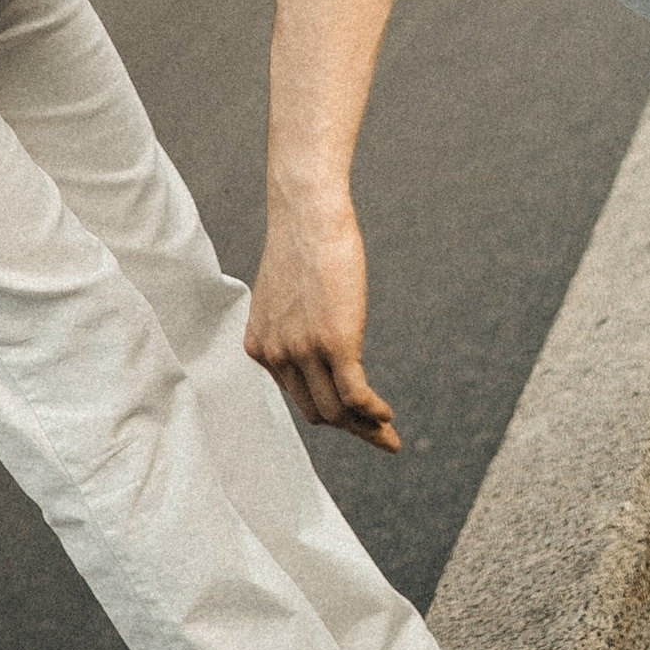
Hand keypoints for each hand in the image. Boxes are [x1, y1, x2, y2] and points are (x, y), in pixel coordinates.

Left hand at [246, 197, 400, 449]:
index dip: (329, 412)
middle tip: (379, 437)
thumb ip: (294, 326)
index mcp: (260, 346)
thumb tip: (317, 345)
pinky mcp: (334, 342)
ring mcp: (303, 351)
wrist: (308, 213)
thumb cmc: (304, 244)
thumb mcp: (288, 294)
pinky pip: (355, 395)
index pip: (297, 396)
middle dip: (350, 430)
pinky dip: (373, 412)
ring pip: (337, 411)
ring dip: (366, 428)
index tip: (352, 420)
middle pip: (317, 412)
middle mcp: (275, 355)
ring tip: (388, 434)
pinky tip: (387, 415)